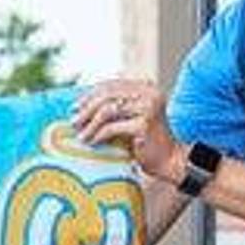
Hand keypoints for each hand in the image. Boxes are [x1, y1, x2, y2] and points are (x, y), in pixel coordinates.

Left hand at [71, 79, 186, 182]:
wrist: (170, 160)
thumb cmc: (147, 141)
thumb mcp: (131, 117)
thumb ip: (115, 107)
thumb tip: (81, 105)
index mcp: (145, 87)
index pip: (111, 85)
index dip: (91, 95)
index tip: (75, 107)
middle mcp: (149, 93)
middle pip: (108, 95)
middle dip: (87, 109)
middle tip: (74, 121)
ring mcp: (148, 107)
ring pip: (108, 110)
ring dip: (90, 123)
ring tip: (81, 134)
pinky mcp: (144, 124)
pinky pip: (112, 127)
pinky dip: (99, 135)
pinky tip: (93, 142)